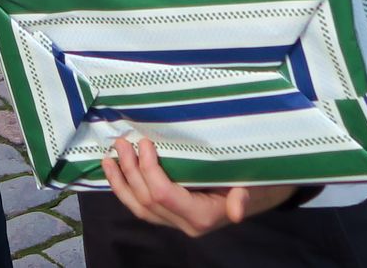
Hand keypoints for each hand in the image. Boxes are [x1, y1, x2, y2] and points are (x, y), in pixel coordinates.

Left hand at [100, 137, 295, 237]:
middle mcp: (184, 224)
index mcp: (202, 216)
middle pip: (146, 201)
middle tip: (123, 142)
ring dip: (120, 182)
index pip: (164, 195)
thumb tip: (237, 208)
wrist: (257, 195)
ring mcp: (175, 222)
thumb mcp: (253, 186)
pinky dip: (125, 190)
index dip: (149, 170)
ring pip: (138, 208)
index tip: (146, 143)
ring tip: (108, 158)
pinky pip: (142, 207)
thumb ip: (243, 197)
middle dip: (130, 171)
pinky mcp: (169, 215)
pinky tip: (115, 173)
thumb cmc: (254, 184)